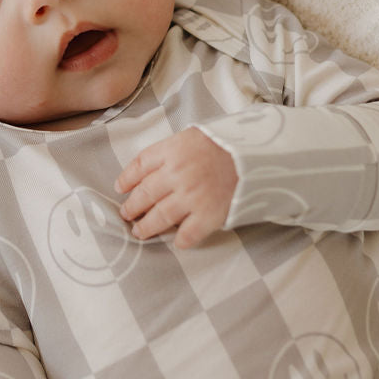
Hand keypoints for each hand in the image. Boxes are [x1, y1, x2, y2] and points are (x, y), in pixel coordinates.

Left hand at [115, 128, 237, 247]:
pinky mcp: (209, 215)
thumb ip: (168, 152)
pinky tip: (176, 241)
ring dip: (146, 227)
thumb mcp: (190, 136)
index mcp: (171, 151)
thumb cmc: (224, 143)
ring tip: (139, 232)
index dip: (126, 179)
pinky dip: (180, 240)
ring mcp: (192, 197)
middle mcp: (176, 175)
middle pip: (144, 195)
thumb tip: (145, 171)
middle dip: (132, 207)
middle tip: (126, 214)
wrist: (257, 154)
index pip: (139, 166)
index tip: (121, 189)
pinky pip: (188, 234)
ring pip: (159, 217)